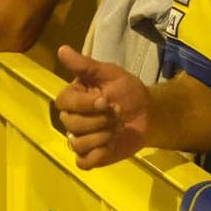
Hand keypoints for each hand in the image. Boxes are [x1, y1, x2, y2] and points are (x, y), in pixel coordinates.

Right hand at [54, 46, 151, 169]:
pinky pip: (84, 161)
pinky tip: (112, 144)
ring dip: (103, 135)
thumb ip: (85, 65)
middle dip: (99, 119)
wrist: (148, 114)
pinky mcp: (91, 156)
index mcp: (73, 97)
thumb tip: (62, 49)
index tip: (106, 100)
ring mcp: (80, 139)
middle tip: (118, 113)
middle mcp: (71, 119)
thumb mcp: (109, 73)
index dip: (84, 104)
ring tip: (118, 127)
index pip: (63, 103)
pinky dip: (99, 154)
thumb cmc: (127, 90)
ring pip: (78, 143)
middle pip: (71, 124)